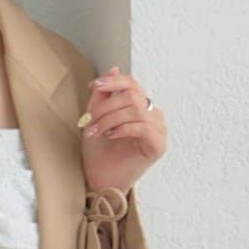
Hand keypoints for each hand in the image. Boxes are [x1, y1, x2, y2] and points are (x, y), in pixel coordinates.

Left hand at [78, 67, 167, 197]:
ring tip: (95, 131)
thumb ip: (104, 94)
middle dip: (106, 107)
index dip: (113, 81)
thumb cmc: (98, 152)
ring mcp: (158, 130)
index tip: (93, 86)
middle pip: (133, 95)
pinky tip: (110, 136)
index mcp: (140, 106)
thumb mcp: (96, 117)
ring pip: (136, 110)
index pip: (132, 84)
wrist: (100, 180)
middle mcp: (152, 115)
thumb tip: (114, 68)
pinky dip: (123, 129)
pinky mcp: (158, 145)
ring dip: (110, 119)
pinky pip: (143, 127)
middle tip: (89, 121)